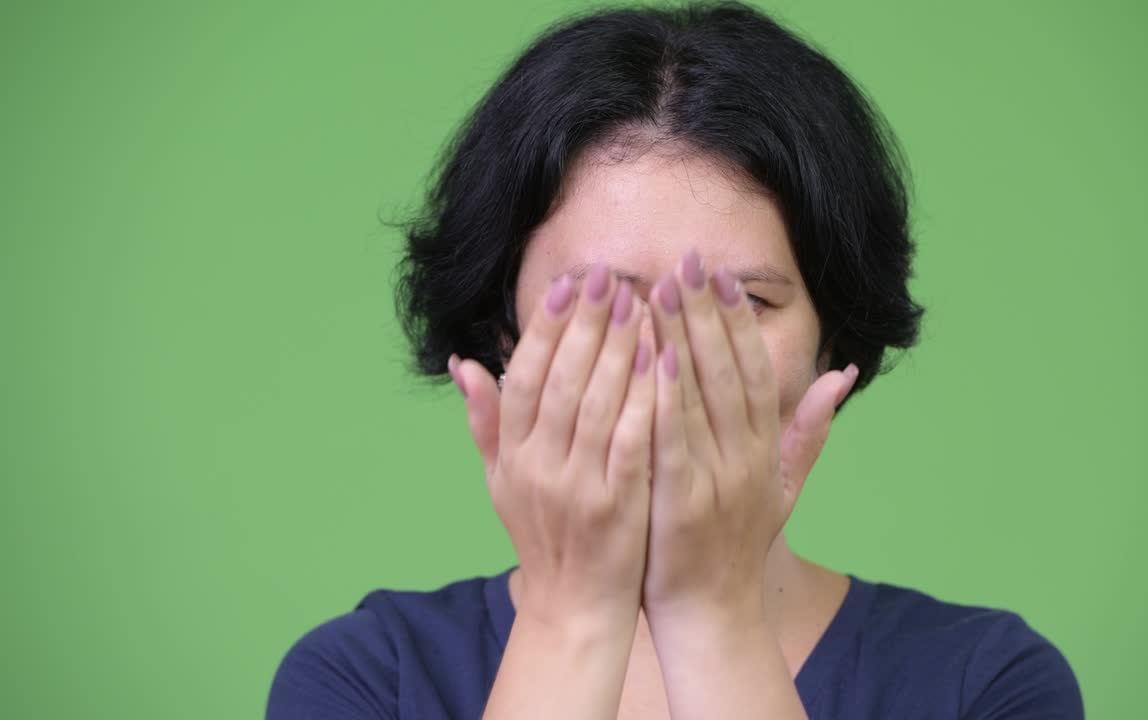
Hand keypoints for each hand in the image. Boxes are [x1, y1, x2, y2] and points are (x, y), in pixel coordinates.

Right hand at [449, 264, 656, 626]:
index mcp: (511, 455)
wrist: (573, 609)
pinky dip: (644, 399)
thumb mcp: (502, 482)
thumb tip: (463, 361)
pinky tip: (661, 361)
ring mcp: (577, 487)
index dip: (546, 328)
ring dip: (618, 349)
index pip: (525, 377)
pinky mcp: (617, 507)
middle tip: (612, 277)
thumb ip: (485, 421)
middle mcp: (538, 467)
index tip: (569, 284)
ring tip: (642, 303)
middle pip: (562, 380)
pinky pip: (631, 442)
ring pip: (597, 403)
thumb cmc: (543, 537)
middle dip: (587, 323)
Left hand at [643, 250, 856, 626]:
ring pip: (700, 398)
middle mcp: (747, 460)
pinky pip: (672, 441)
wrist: (712, 614)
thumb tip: (845, 374)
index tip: (718, 275)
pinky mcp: (682, 505)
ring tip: (656, 290)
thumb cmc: (739, 545)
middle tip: (684, 261)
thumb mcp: (784, 487)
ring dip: (680, 340)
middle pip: (728, 373)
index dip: (737, 322)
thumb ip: (809, 430)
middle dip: (705, 313)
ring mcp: (717, 482)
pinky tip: (647, 357)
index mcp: (766, 451)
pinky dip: (663, 398)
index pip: (756, 372)